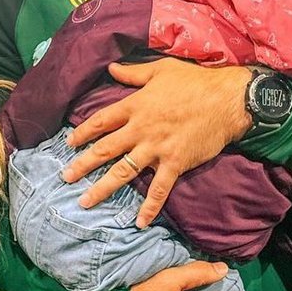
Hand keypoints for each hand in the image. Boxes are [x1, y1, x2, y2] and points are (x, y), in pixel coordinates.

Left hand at [62, 59, 252, 226]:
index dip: (83, 132)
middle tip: (65, 178)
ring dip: (103, 188)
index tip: (69, 143)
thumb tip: (110, 68)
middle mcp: (140, 129)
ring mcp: (157, 148)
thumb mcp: (160, 69)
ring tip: (85, 202)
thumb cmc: (193, 81)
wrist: (226, 99)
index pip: (101, 121)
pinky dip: (149, 207)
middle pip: (105, 149)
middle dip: (83, 165)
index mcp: (135, 106)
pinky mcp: (175, 163)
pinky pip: (159, 189)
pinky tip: (139, 222)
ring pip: (124, 171)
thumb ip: (133, 73)